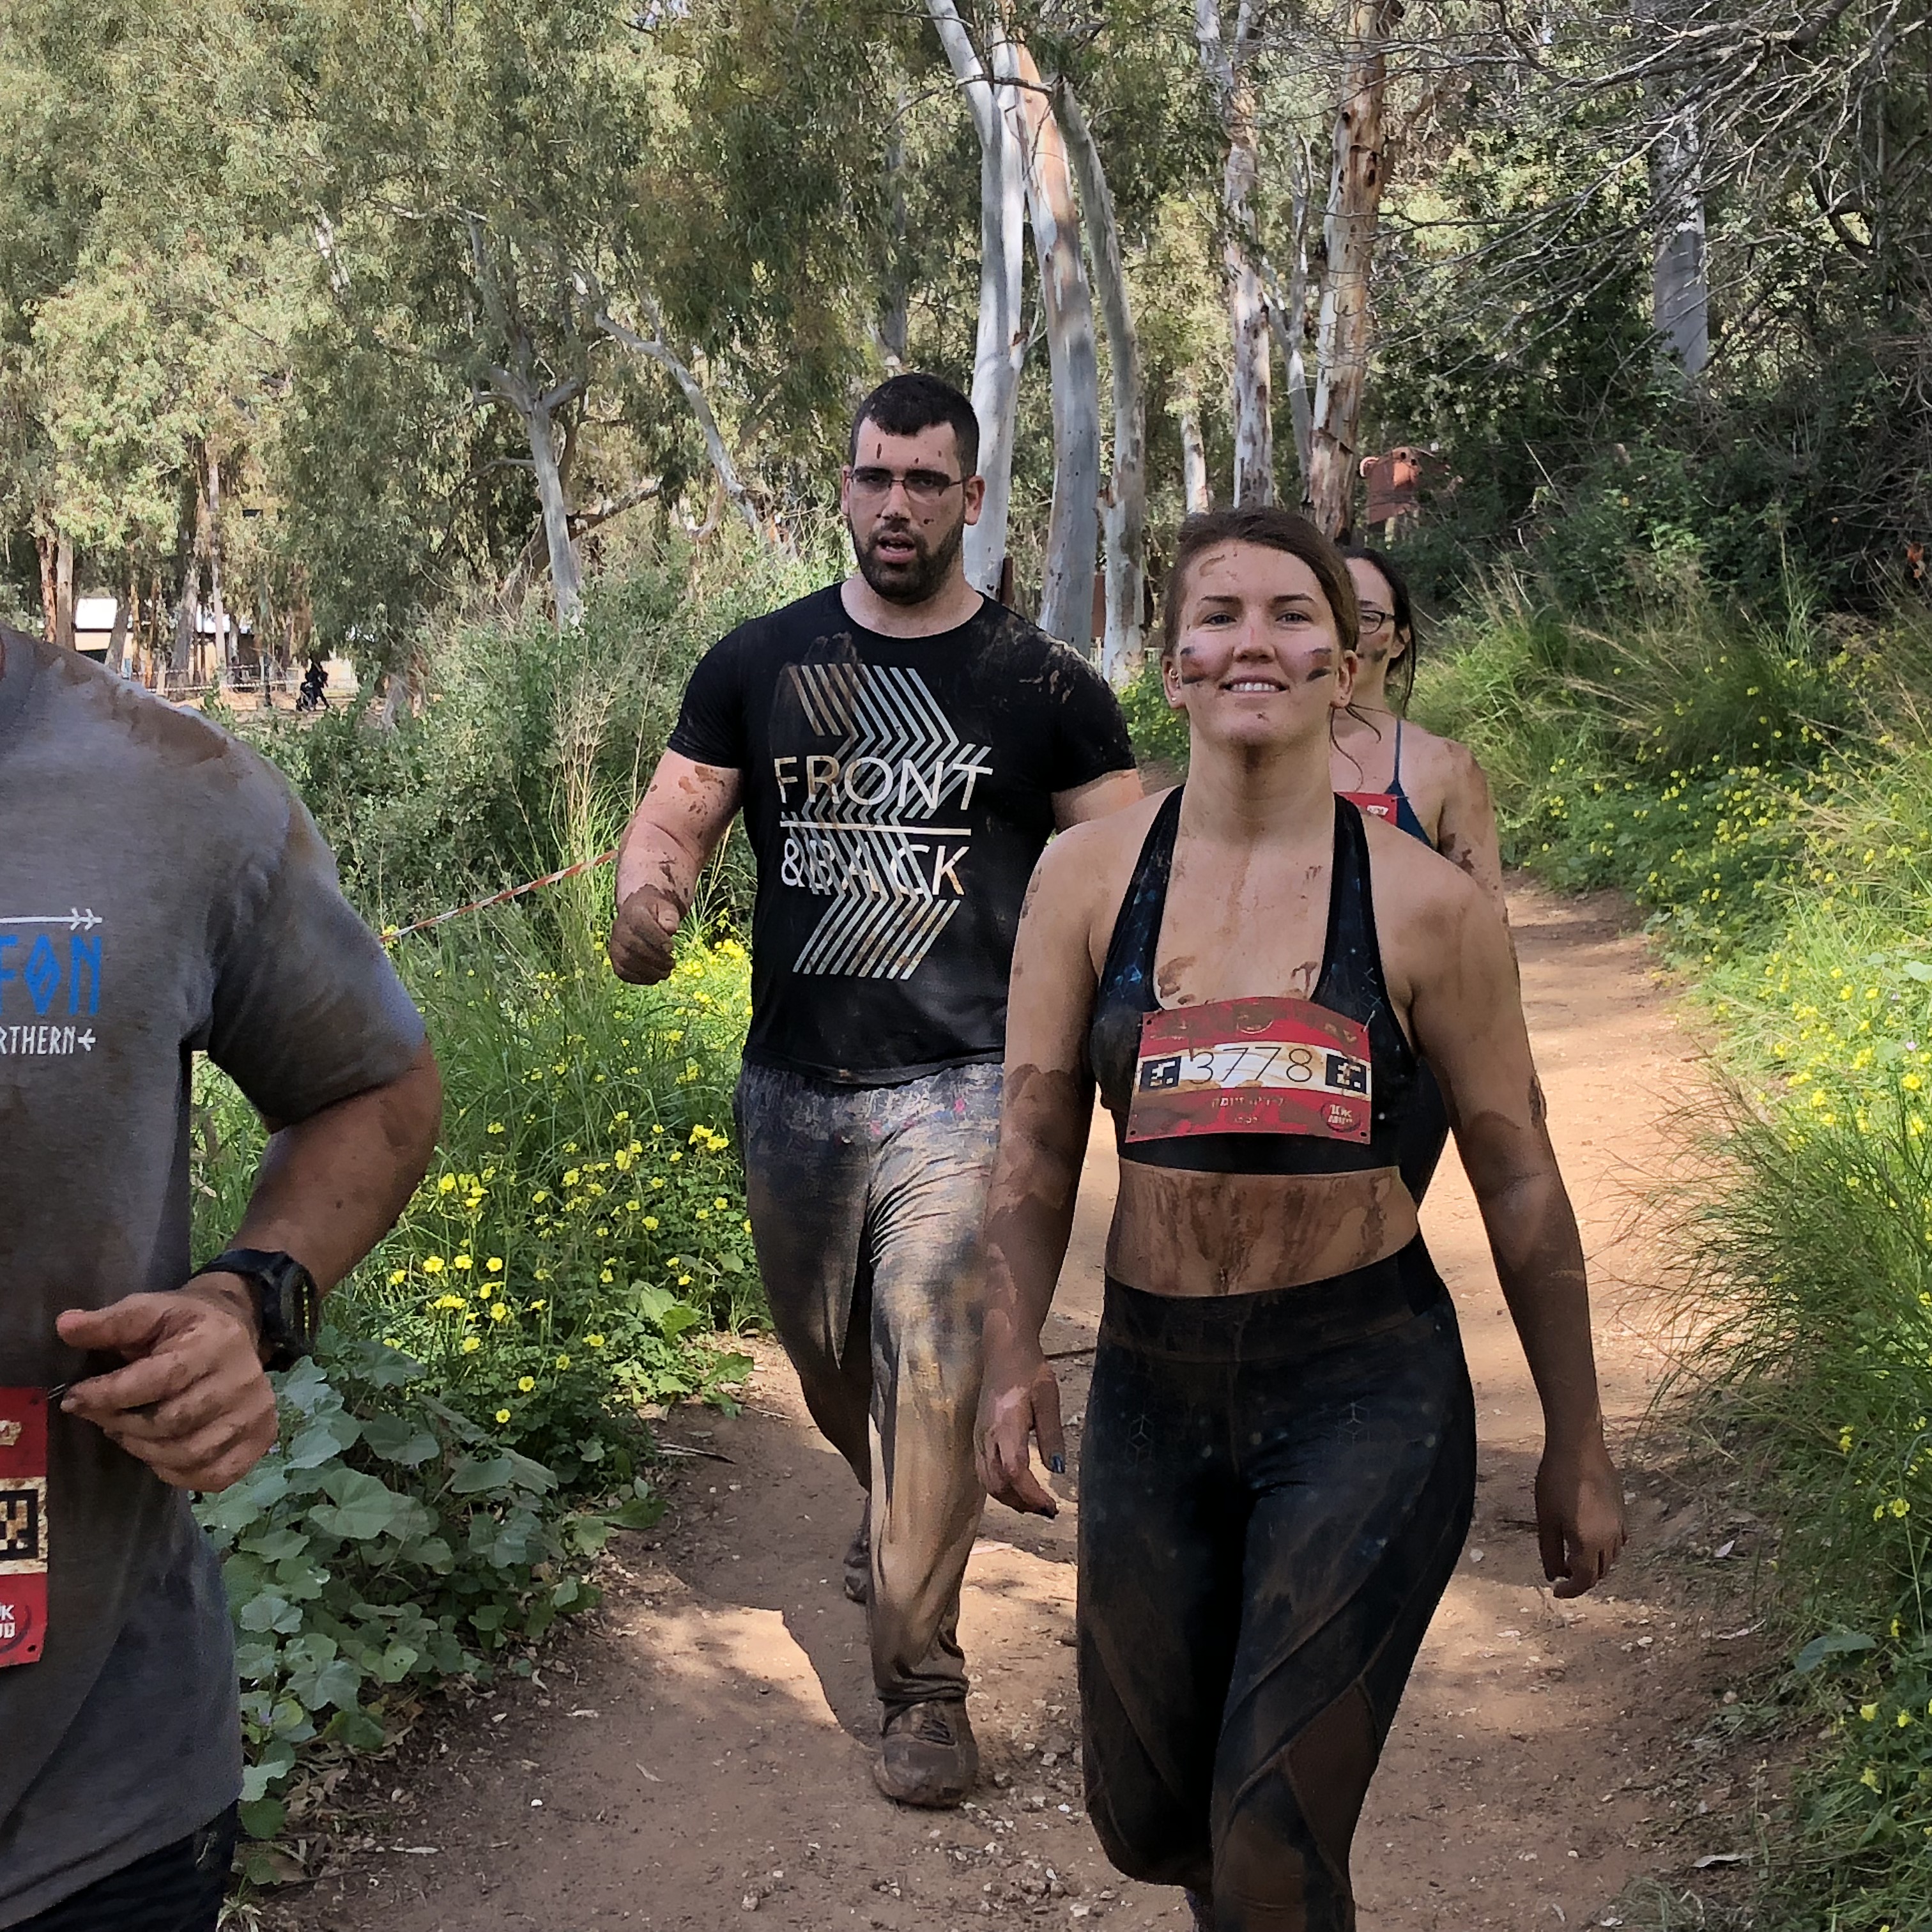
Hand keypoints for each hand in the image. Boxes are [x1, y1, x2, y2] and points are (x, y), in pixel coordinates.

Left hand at [55, 1278, 277, 1491]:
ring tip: (127, 1432)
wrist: (237, 1330)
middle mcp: (243, 1380)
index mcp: (215, 1342)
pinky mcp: (261, 1438)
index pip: (158, 1380)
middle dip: (122, 1424)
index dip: (109, 1395)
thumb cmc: (183, 1324)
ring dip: (144, 1450)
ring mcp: (255, 1414)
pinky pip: (213, 1476)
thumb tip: (65, 1326)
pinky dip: (178, 1473)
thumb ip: (109, 1323)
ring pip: (189, 1454)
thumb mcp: (148, 1311)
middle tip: (101, 1416)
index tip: (75, 1399)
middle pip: (170, 1423)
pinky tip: (160, 1453)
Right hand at [608, 885, 682, 984]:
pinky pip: (623, 972)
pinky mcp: (615, 959)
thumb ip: (670, 917)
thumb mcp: (667, 909)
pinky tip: (655, 977)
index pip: (640, 925)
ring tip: (666, 972)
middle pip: (632, 945)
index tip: (671, 948)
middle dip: (655, 958)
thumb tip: (670, 929)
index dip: (656, 938)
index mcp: (632, 912)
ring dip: (648, 971)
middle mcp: (619, 928)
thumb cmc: (657, 913)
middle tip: (671, 964)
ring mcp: (615, 945)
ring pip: (626, 961)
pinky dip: (640, 978)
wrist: (640, 914)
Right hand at [975, 1346, 1064, 1516]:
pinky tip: (1017, 1490)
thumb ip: (1052, 1434)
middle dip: (1022, 1503)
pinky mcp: (977, 1437)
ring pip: (987, 1482)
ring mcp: (978, 1437)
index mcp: (1006, 1424)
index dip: (1031, 1494)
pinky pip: (984, 1472)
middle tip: (1048, 1510)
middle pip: (997, 1483)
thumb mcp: (1048, 1397)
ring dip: (1010, 1499)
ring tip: (1035, 1505)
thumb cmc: (1029, 1371)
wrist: (1003, 1351)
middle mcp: (986, 1435)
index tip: (1051, 1506)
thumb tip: (1057, 1469)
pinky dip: (1000, 1488)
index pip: (1014, 1470)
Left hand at [1535, 1433, 1626, 1598]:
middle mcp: (1610, 1539)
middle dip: (1581, 1578)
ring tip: (1573, 1556)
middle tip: (1562, 1573)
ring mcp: (1620, 1525)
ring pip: (1611, 1557)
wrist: (1578, 1447)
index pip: (1584, 1580)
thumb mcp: (1546, 1520)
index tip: (1557, 1591)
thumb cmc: (1556, 1481)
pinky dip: (1606, 1548)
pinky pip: (1618, 1540)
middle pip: (1600, 1572)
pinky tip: (1591, 1537)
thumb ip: (1549, 1552)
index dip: (1570, 1590)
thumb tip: (1553, 1575)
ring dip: (1594, 1563)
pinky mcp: (1622, 1511)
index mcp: (1590, 1543)